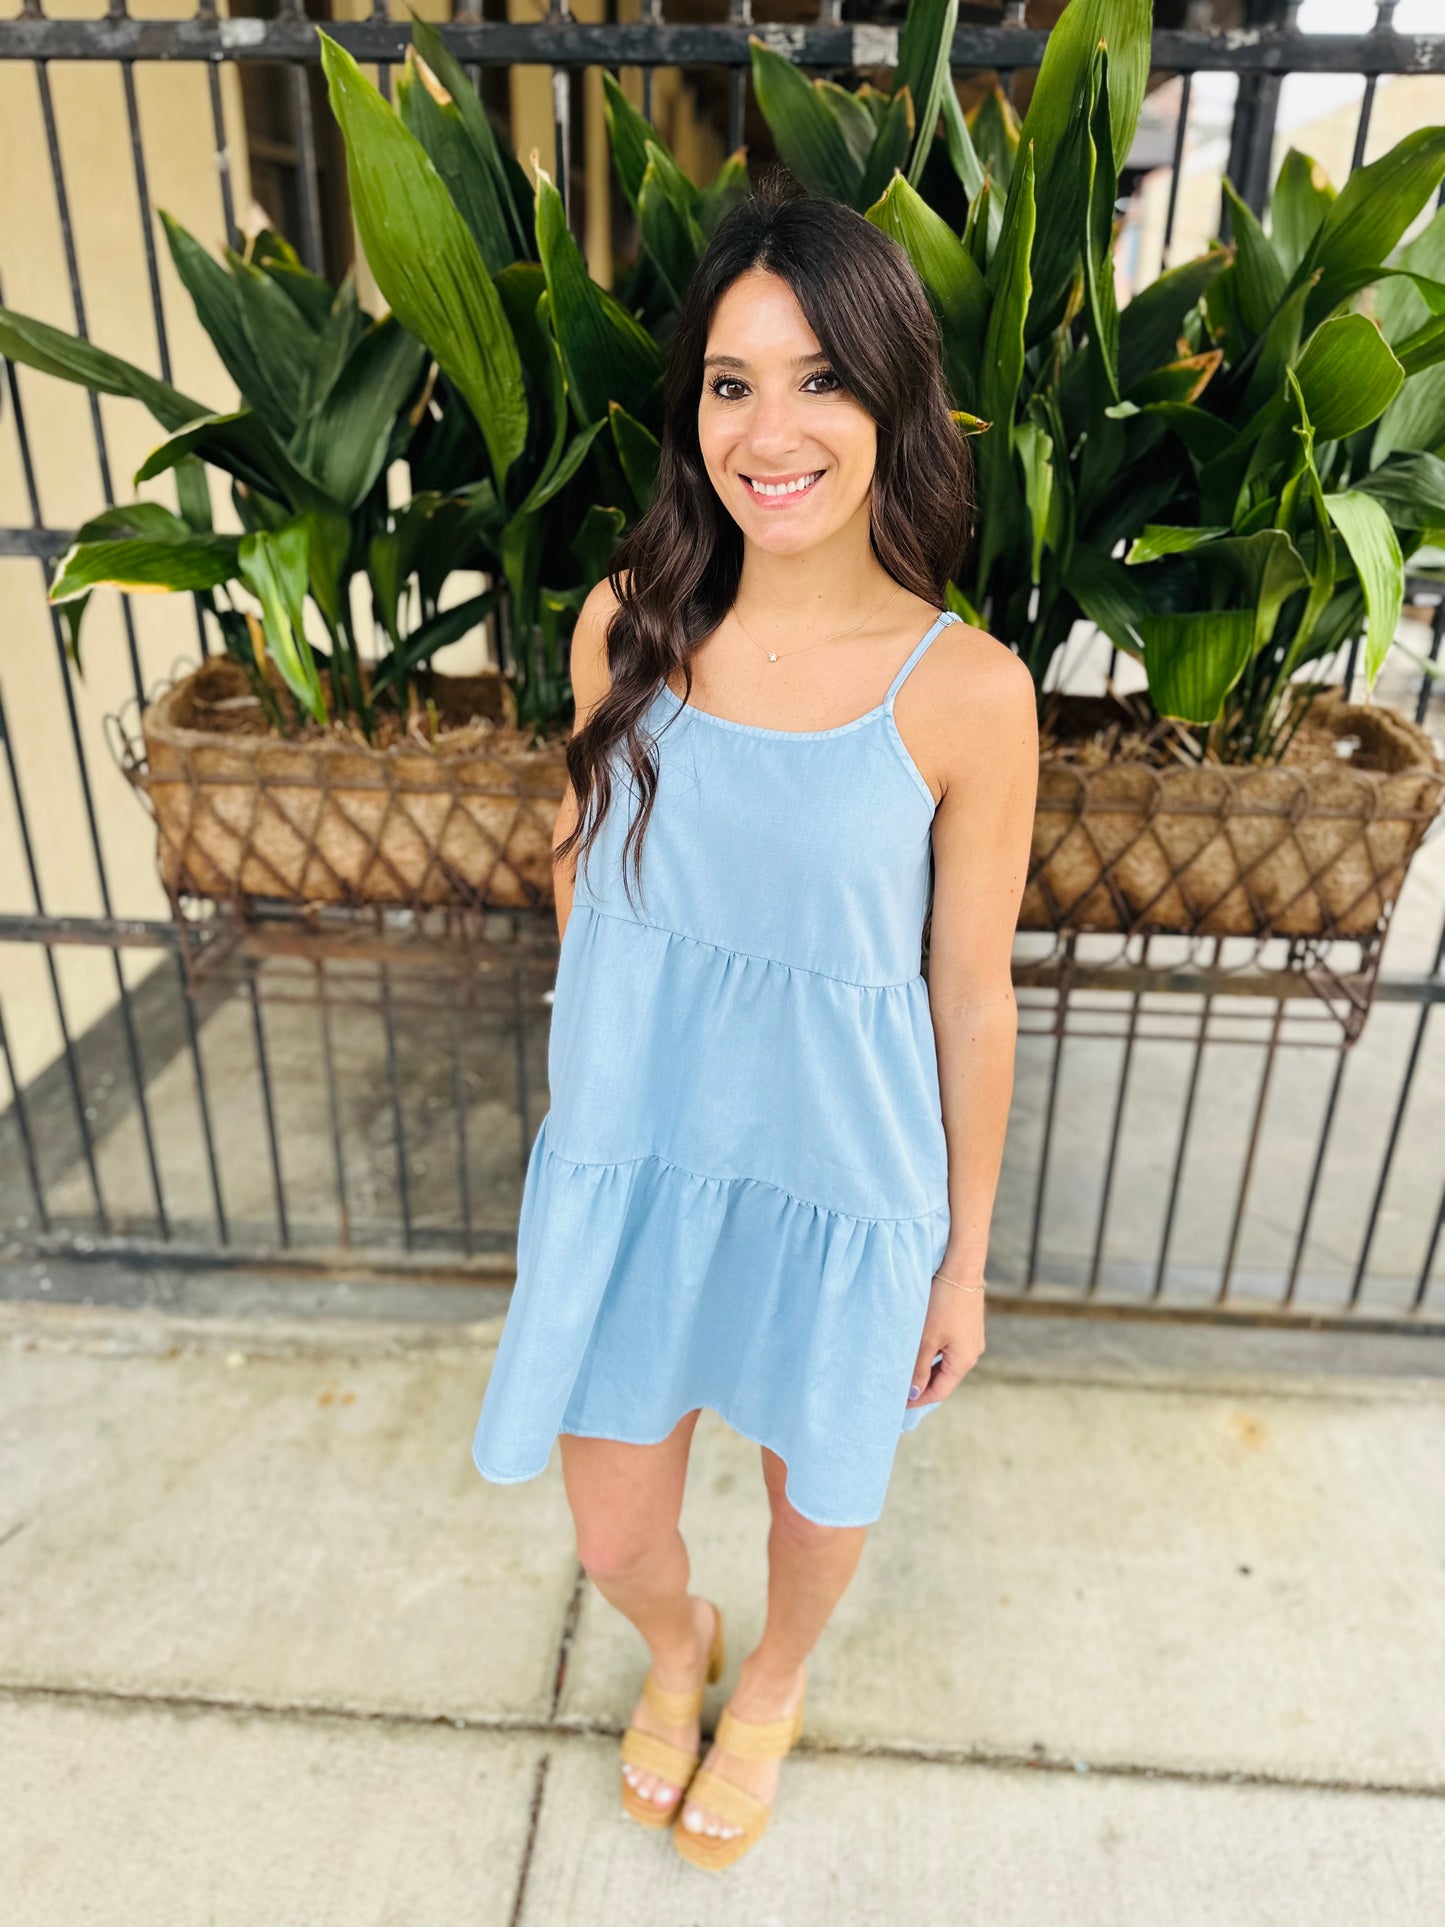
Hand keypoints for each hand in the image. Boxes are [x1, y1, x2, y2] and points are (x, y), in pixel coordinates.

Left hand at [907, 1275, 984, 1408]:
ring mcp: (971, 1340)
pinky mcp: (968, 1327)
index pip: (939, 1392)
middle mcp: (971, 1353)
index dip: (917, 1400)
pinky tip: (919, 1348)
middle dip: (921, 1385)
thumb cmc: (943, 1303)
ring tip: (904, 1368)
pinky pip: (949, 1349)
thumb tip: (912, 1394)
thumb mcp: (926, 1339)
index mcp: (963, 1361)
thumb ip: (918, 1368)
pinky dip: (933, 1353)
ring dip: (926, 1368)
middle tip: (897, 1387)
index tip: (897, 1403)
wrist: (961, 1267)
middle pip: (943, 1379)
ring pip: (945, 1363)